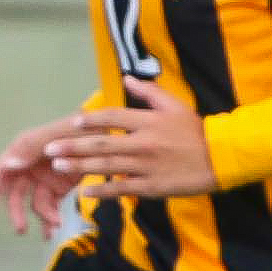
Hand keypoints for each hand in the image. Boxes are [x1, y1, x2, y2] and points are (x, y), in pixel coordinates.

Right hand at [0, 115, 81, 235]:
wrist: (107, 132)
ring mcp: (44, 178)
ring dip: (43, 216)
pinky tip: (52, 231)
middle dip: (17, 212)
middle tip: (21, 229)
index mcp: (23, 150)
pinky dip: (51, 219)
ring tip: (56, 224)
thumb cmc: (81, 126)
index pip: (0, 173)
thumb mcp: (58, 132)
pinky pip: (51, 206)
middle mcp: (30, 166)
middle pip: (16, 193)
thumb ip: (32, 146)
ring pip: (35, 203)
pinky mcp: (59, 188)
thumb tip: (8, 164)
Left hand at [42, 79, 220, 200]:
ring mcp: (146, 166)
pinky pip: (121, 188)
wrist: (222, 157)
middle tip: (50, 149)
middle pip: (102, 144)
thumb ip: (149, 93)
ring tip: (58, 165)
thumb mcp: (175, 106)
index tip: (73, 123)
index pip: (113, 118)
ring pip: (106, 166)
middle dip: (72, 146)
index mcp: (149, 121)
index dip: (91, 120)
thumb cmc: (196, 130)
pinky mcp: (151, 186)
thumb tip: (127, 78)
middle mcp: (144, 142)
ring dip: (79, 166)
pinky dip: (102, 190)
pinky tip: (84, 192)